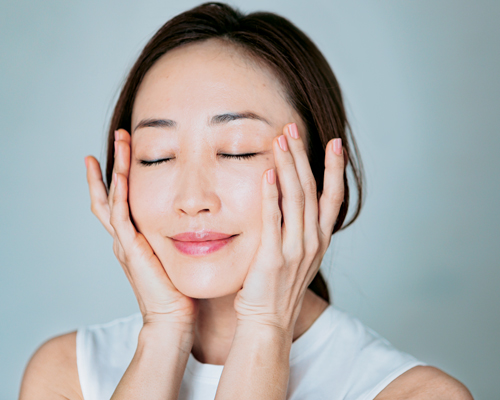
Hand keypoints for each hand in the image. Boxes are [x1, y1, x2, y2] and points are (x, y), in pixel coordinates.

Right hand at [85, 129, 197, 328]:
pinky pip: (120, 212)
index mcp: (136, 239)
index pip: (124, 201)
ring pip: (113, 196)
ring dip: (116, 167)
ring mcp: (125, 242)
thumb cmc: (179, 291)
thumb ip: (180, 239)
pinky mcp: (130, 248)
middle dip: (115, 164)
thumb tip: (201, 221)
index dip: (122, 177)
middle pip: (112, 193)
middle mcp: (126, 237)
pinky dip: (118, 190)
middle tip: (119, 136)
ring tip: (118, 141)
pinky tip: (119, 171)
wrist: (173, 319)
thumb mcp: (177, 257)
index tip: (127, 151)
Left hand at [233, 123, 344, 334]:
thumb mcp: (298, 257)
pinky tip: (268, 174)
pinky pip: (273, 221)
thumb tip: (288, 200)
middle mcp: (313, 242)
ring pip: (296, 199)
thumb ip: (298, 229)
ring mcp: (295, 250)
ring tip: (281, 140)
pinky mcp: (274, 259)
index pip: (333, 197)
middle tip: (294, 128)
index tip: (334, 143)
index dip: (335, 169)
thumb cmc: (277, 288)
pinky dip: (271, 196)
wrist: (267, 322)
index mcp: (319, 240)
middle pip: (312, 190)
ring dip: (289, 167)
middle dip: (304, 156)